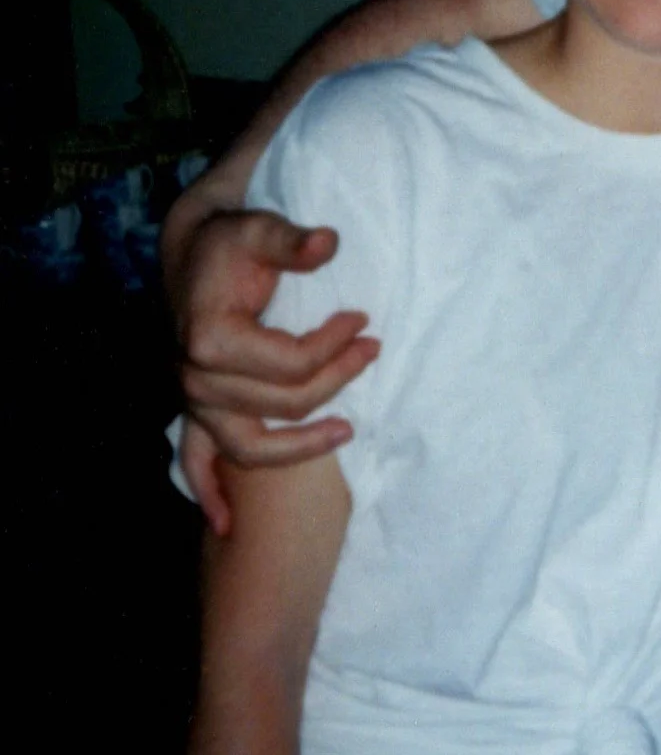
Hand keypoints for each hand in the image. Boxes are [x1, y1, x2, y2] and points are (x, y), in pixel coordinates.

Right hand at [175, 209, 377, 532]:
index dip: (337, 344)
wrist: (196, 252)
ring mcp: (193, 400)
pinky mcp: (194, 408)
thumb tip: (328, 243)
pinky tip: (227, 526)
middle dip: (338, 379)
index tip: (364, 319)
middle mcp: (195, 377)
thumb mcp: (260, 228)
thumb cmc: (231, 241)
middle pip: (284, 403)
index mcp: (211, 339)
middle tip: (374, 348)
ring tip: (348, 432)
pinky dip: (209, 494)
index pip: (292, 364)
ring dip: (299, 448)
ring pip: (249, 446)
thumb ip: (292, 240)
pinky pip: (196, 462)